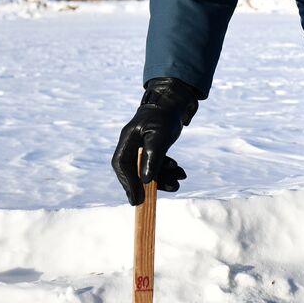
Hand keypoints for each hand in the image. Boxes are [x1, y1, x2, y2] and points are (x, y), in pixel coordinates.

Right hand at [111, 77, 201, 205]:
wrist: (174, 103)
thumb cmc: (165, 116)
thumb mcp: (160, 136)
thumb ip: (153, 158)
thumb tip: (147, 181)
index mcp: (128, 140)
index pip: (122, 166)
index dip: (128, 184)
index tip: (136, 200)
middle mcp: (131, 145)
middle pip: (134, 171)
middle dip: (148, 185)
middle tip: (158, 197)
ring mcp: (141, 147)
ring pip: (148, 170)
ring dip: (163, 178)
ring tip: (179, 181)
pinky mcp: (151, 149)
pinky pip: (156, 164)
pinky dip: (167, 170)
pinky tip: (181, 173)